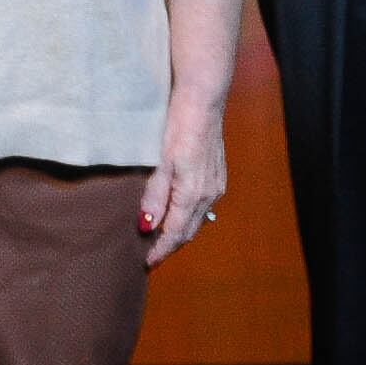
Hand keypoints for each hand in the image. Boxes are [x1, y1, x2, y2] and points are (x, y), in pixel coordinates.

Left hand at [142, 103, 229, 265]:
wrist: (203, 103)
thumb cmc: (178, 127)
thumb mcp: (161, 162)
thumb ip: (155, 195)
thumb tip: (147, 226)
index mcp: (193, 194)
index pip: (175, 232)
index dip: (161, 249)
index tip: (147, 262)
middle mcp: (209, 194)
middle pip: (188, 230)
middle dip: (170, 245)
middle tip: (151, 254)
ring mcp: (216, 185)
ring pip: (197, 219)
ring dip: (180, 231)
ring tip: (161, 238)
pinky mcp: (218, 176)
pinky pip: (203, 207)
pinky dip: (189, 216)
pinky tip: (178, 214)